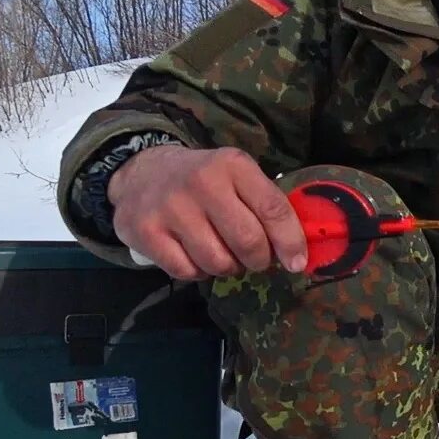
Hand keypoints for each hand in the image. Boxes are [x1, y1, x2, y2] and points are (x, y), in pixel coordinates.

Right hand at [106, 145, 308, 280]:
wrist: (142, 172)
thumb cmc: (203, 180)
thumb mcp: (237, 177)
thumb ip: (266, 206)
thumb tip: (296, 253)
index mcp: (232, 166)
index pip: (273, 209)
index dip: (291, 242)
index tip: (297, 263)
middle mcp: (202, 183)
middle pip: (248, 242)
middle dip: (259, 260)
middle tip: (254, 258)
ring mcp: (171, 208)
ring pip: (218, 262)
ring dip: (228, 267)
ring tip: (222, 253)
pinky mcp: (146, 232)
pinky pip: (187, 272)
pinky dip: (198, 272)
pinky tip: (194, 255)